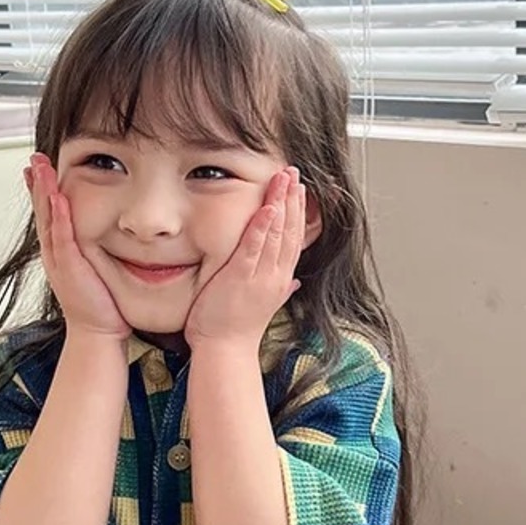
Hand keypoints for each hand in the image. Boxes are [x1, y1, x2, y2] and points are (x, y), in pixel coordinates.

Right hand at [26, 154, 128, 341]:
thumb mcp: (91, 268)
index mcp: (59, 252)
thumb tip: (102, 231)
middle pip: (42, 212)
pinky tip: (59, 198)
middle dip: (37, 184)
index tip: (38, 168)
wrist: (97, 331)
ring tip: (41, 168)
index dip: (41, 191)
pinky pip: (62, 238)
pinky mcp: (70, 267)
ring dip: (44, 192)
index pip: (48, 215)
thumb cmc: (99, 303)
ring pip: (48, 219)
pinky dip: (60, 217)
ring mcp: (59, 260)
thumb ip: (91, 249)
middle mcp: (54, 253)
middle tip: (35, 159)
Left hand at [185, 168, 303, 348]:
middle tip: (294, 172)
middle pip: (290, 231)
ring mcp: (260, 277)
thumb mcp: (263, 306)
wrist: (225, 352)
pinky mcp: (241, 278)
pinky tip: (268, 208)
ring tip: (285, 179)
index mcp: (280, 280)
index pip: (293, 239)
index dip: (298, 212)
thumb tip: (294, 283)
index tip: (299, 189)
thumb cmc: (236, 331)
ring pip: (276, 234)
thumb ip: (280, 291)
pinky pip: (254, 248)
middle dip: (293, 199)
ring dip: (281, 204)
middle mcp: (275, 276)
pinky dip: (262, 227)